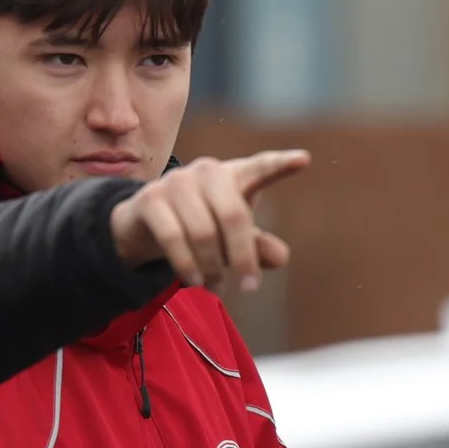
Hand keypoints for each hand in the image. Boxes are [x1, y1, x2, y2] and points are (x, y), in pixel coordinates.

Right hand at [108, 150, 306, 292]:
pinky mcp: (150, 198)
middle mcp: (207, 171)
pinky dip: (187, 265)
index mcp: (234, 176)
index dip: (280, 165)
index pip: (260, 168)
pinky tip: (195, 282)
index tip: (303, 160)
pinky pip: (174, 237)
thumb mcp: (233, 239)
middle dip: (242, 257)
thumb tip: (280, 257)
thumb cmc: (201, 227)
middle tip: (249, 288)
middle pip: (233, 215)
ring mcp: (176, 181)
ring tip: (216, 288)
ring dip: (213, 267)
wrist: (144, 226)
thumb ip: (257, 246)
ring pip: (203, 232)